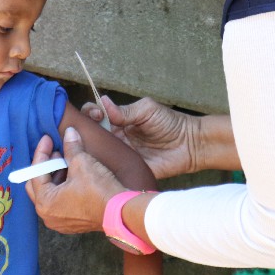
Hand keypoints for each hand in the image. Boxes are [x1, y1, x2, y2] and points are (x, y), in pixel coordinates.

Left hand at [25, 128, 122, 233]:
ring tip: (67, 161)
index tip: (47, 139)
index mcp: (45, 203)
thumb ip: (71, 147)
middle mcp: (48, 216)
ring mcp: (60, 221)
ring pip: (50, 194)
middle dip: (46, 166)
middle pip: (38, 185)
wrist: (121, 212)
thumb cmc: (98, 190)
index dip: (42, 152)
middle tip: (56, 152)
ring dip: (55, 176)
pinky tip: (74, 176)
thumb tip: (69, 132)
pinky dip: (63, 188)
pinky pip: (60, 202)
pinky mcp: (72, 222)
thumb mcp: (82, 163)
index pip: (36, 172)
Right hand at [82, 96, 198, 178]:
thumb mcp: (147, 110)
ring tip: (85, 150)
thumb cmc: (170, 123)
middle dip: (83, 134)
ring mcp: (121, 155)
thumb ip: (125, 111)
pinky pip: (112, 172)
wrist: (190, 145)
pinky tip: (96, 167)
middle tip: (86, 134)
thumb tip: (102, 102)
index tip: (96, 115)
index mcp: (119, 121)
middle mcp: (116, 138)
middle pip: (92, 136)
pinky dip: (103, 170)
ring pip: (98, 155)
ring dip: (89, 153)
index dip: (90, 114)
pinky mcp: (128, 170)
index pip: (95, 116)